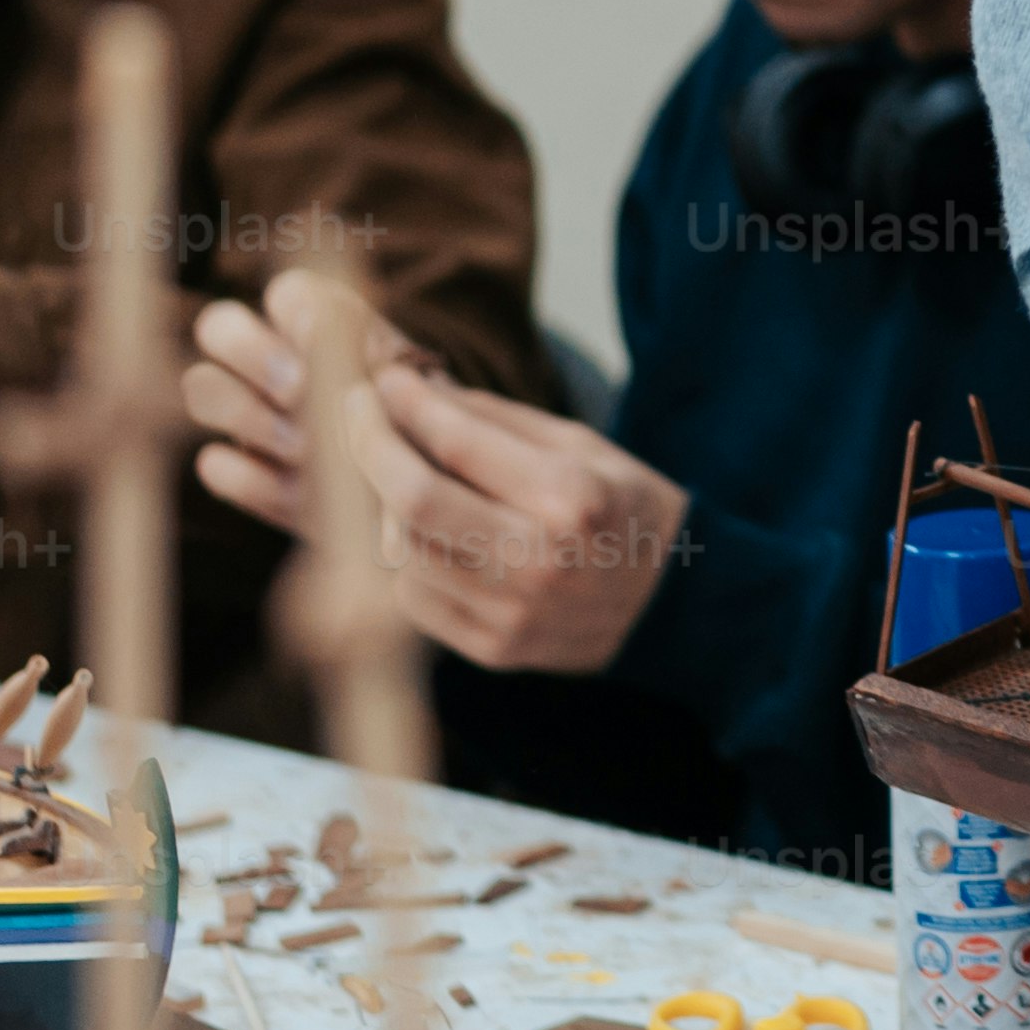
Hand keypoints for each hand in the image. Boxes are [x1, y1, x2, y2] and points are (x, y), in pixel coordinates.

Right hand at [178, 265, 407, 540]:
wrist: (432, 492)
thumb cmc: (424, 428)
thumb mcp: (413, 387)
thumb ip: (369, 356)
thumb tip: (325, 336)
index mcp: (319, 321)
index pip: (285, 293)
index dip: (299, 315)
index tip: (328, 346)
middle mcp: (270, 357)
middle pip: (217, 325)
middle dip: (253, 355)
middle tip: (299, 392)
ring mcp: (249, 414)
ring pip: (201, 386)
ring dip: (247, 415)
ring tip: (305, 446)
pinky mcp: (248, 474)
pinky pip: (215, 465)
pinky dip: (247, 477)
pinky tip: (295, 488)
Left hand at [342, 353, 688, 678]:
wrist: (672, 603)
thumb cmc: (625, 509)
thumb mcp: (580, 444)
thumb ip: (493, 419)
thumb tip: (412, 392)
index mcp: (569, 497)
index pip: (455, 440)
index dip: (405, 402)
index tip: (383, 380)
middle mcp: (538, 561)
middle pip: (410, 498)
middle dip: (369, 443)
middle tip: (356, 410)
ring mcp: (512, 614)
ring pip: (401, 548)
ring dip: (385, 502)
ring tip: (402, 473)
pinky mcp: (494, 649)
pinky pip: (413, 596)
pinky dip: (408, 556)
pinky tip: (431, 531)